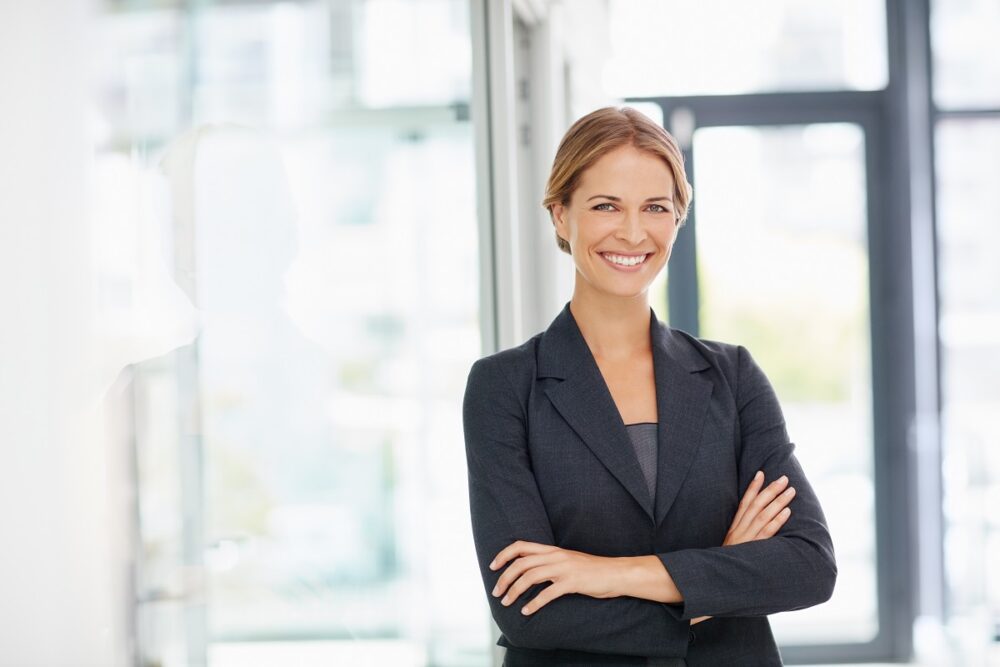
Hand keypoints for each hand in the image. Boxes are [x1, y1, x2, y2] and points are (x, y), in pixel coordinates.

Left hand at [489, 541, 616, 614]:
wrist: (616, 573)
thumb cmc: (591, 570)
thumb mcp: (567, 560)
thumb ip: (550, 562)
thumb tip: (530, 572)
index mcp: (552, 550)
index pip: (521, 546)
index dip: (504, 555)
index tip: (493, 567)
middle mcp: (555, 556)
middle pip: (521, 563)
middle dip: (505, 578)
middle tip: (497, 593)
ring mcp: (564, 568)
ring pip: (530, 577)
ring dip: (515, 591)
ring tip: (507, 602)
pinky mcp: (572, 582)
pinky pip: (548, 593)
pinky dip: (534, 603)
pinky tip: (526, 611)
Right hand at [690, 471, 794, 624]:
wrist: (715, 579)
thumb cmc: (725, 563)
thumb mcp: (730, 547)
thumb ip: (740, 535)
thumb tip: (753, 523)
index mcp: (734, 528)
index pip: (744, 502)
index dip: (753, 487)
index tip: (761, 473)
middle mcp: (740, 530)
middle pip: (756, 505)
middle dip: (771, 490)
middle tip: (784, 478)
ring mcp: (746, 539)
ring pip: (764, 515)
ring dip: (778, 501)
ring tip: (790, 491)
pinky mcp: (753, 548)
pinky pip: (767, 532)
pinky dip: (777, 521)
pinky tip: (787, 512)